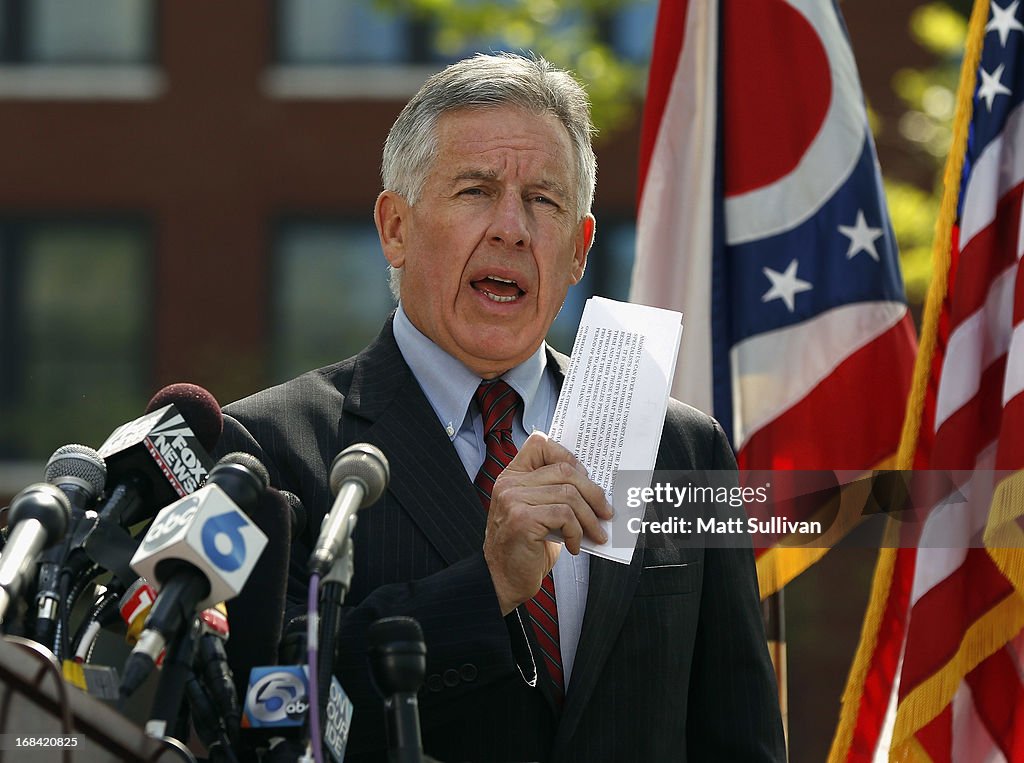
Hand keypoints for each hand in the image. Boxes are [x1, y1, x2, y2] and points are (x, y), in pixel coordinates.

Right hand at [483, 431, 612, 615]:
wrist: (502, 581)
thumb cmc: (525, 549)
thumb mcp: (540, 514)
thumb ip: (557, 494)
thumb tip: (595, 490)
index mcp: (513, 477)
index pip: (540, 444)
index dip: (567, 455)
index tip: (586, 477)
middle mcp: (509, 484)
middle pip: (564, 469)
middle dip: (592, 492)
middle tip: (605, 512)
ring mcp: (513, 500)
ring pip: (568, 494)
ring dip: (589, 517)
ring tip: (596, 533)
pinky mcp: (521, 519)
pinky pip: (564, 515)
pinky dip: (577, 531)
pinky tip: (574, 545)